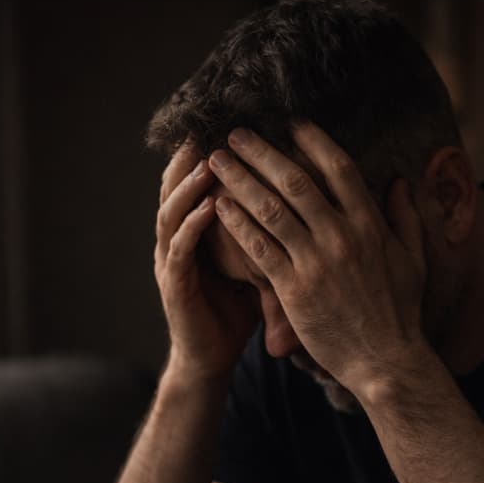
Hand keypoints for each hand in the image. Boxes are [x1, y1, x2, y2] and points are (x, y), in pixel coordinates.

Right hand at [154, 141, 260, 380]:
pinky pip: (180, 249)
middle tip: (213, 123)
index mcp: (199, 230)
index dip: (214, 153)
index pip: (202, 180)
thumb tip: (311, 202)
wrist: (212, 359)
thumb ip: (273, 233)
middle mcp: (179, 238)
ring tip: (209, 158)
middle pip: (180, 185)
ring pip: (173, 210)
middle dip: (193, 154)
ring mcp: (172, 261)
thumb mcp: (259, 264)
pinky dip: (191, 225)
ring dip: (189, 184)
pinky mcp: (174, 286)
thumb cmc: (237, 311)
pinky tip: (207, 207)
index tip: (235, 122)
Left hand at [207, 123, 429, 395]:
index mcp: (371, 226)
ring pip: (270, 210)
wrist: (386, 362)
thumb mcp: (413, 260)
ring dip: (240, 181)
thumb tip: (400, 181)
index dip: (313, 141)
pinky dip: (237, 224)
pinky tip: (219, 206)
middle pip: (295, 181)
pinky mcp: (294, 290)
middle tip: (236, 134)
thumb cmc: (400, 313)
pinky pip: (259, 248)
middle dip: (262, 153)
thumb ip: (405, 218)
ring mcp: (316, 263)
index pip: (339, 169)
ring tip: (217, 162)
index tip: (290, 124)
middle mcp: (342, 237)